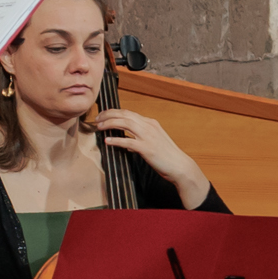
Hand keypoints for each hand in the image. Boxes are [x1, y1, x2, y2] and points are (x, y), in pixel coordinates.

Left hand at [91, 108, 210, 207]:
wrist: (180, 166)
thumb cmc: (167, 156)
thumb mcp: (154, 142)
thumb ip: (140, 139)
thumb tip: (126, 143)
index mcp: (151, 123)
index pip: (129, 113)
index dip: (114, 112)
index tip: (104, 115)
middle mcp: (149, 126)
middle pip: (125, 114)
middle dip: (108, 114)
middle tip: (97, 119)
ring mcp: (148, 136)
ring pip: (125, 123)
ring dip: (109, 123)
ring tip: (99, 126)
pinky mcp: (146, 148)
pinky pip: (127, 142)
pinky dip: (116, 140)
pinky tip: (107, 141)